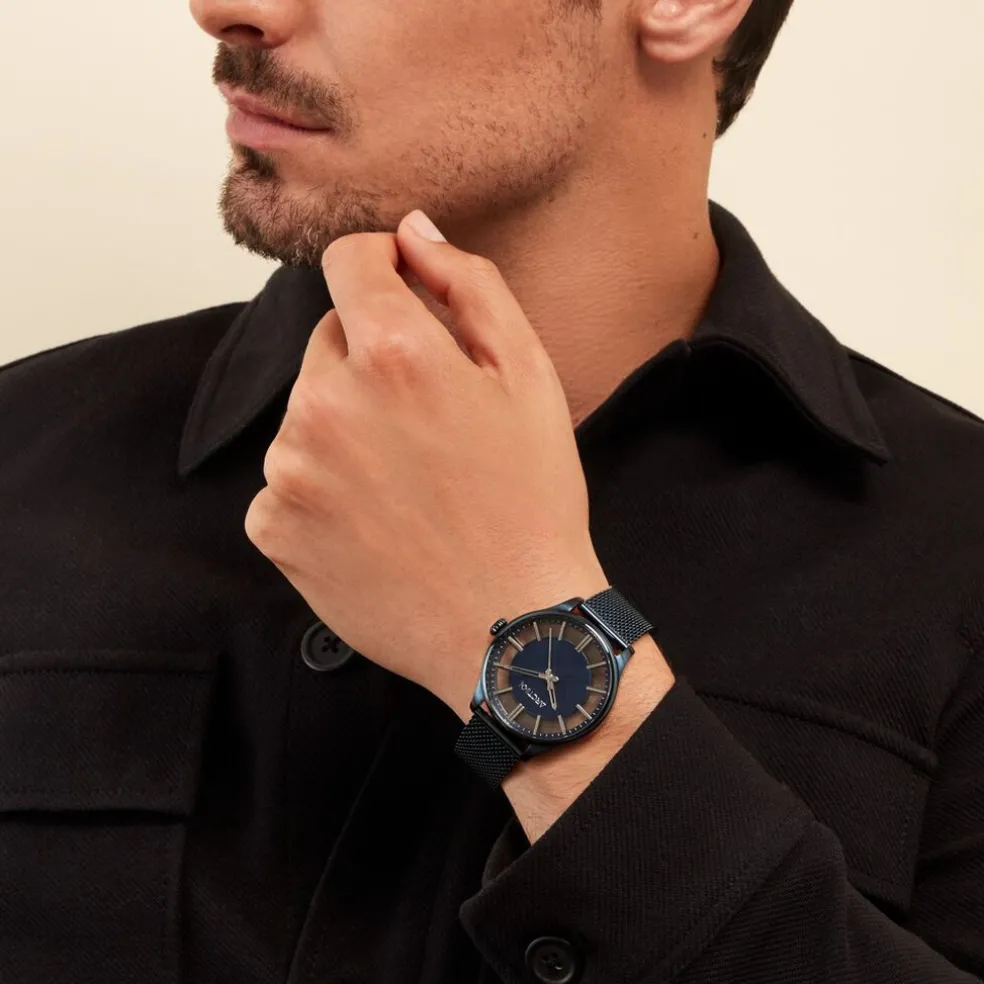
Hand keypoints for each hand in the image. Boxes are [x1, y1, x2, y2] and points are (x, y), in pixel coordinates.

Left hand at [244, 210, 610, 716]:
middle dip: (373, 361)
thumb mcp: (530, 376)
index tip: (403, 293)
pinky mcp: (273, 525)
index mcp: (391, 354)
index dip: (382, 269)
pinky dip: (324, 485)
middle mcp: (323, 403)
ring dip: (349, 426)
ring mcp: (290, 469)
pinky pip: (290, 475)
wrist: (511, 629)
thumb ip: (468, 285)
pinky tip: (377, 520)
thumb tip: (413, 234)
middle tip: (431, 425)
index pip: (348, 261)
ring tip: (409, 482)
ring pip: (309, 409)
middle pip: (330, 340)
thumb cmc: (532, 503)